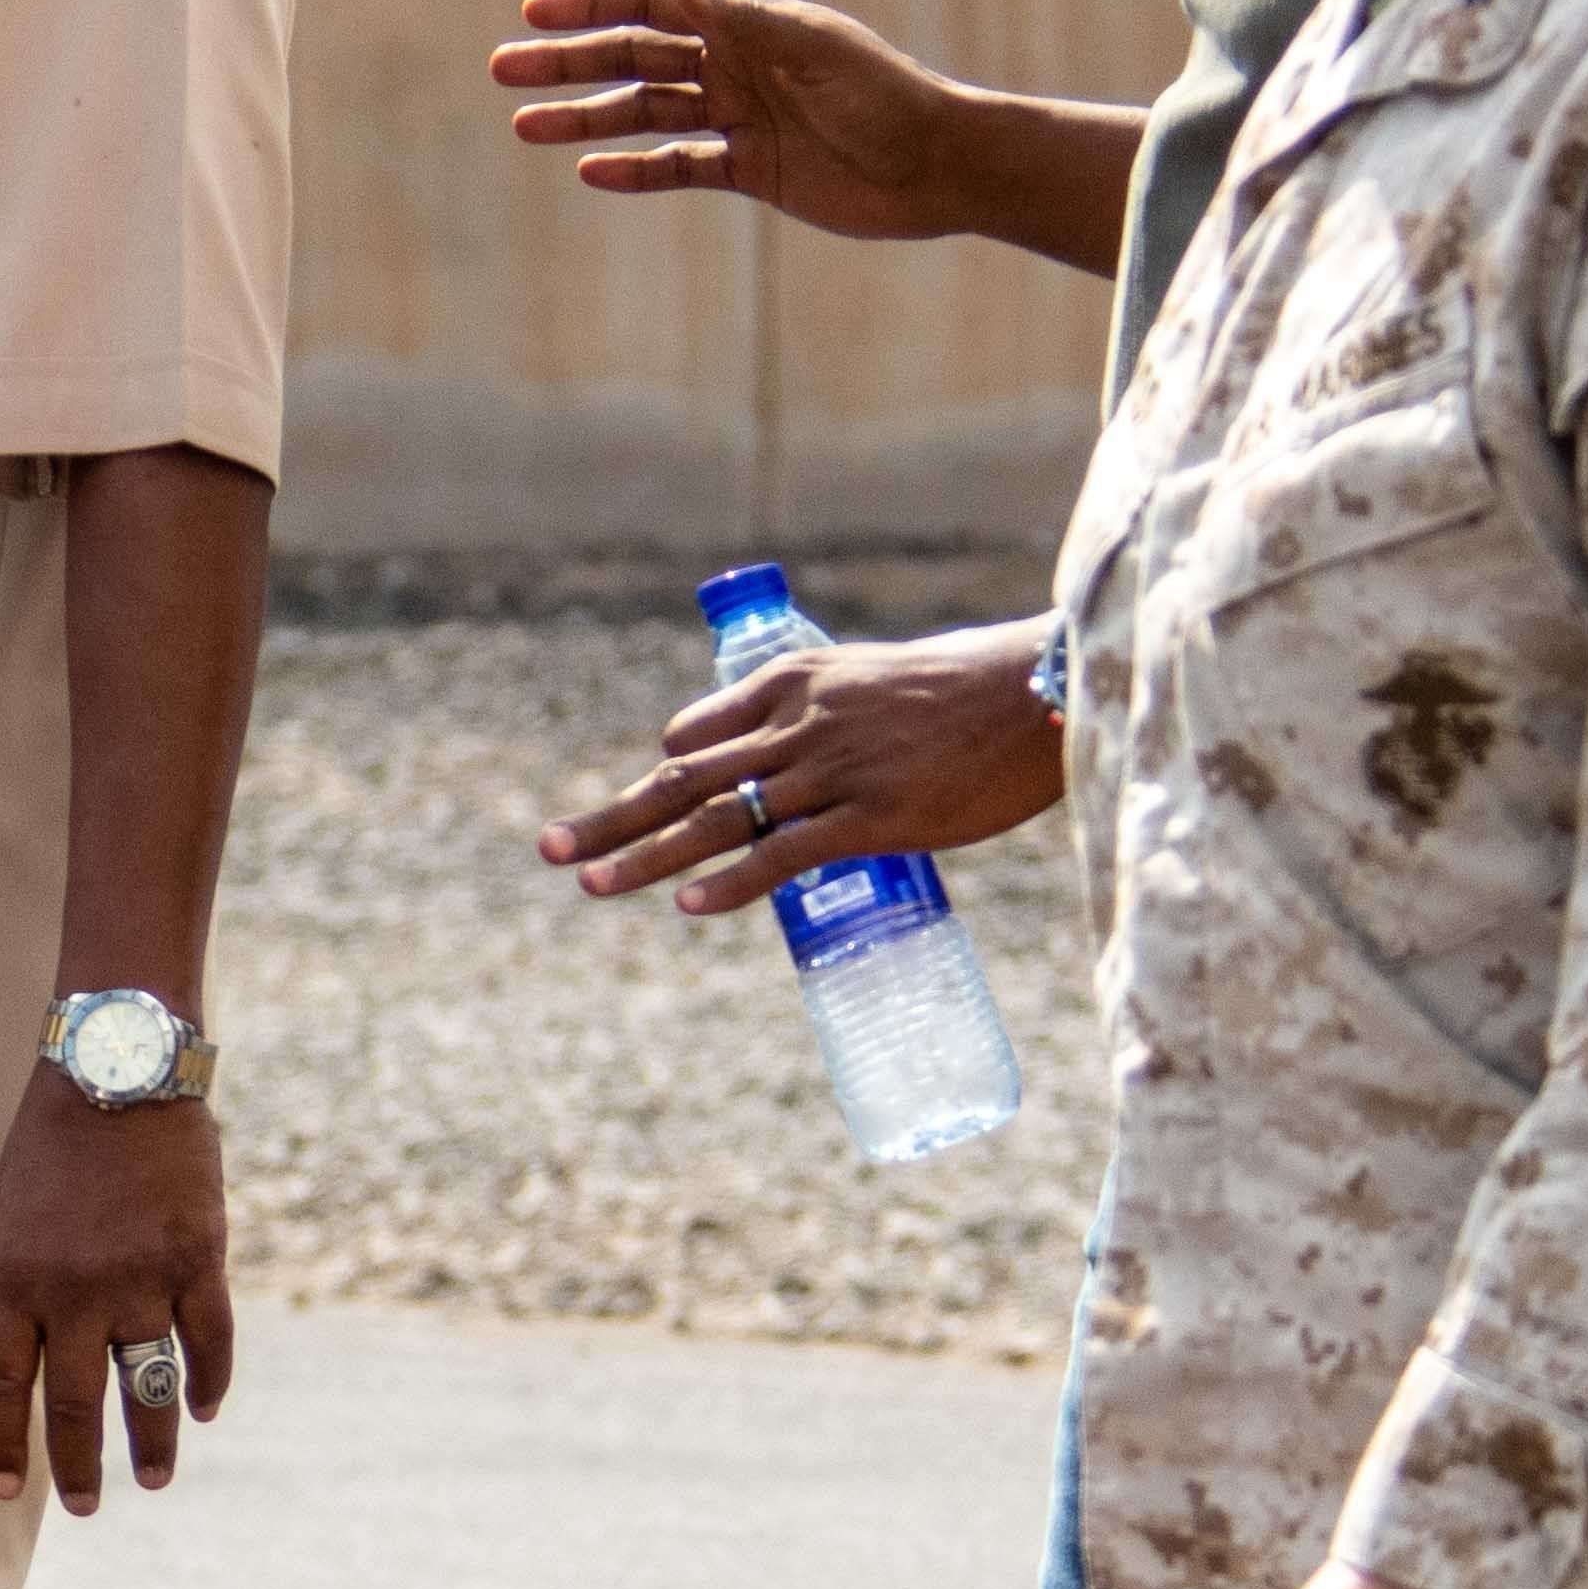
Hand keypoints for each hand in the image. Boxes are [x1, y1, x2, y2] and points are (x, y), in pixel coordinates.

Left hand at [0, 1069, 231, 1516]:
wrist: (119, 1068)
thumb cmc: (53, 1144)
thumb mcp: (9, 1215)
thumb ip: (19, 1288)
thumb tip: (36, 1359)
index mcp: (14, 1278)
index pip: (2, 1383)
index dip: (3, 1442)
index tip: (9, 1491)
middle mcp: (74, 1291)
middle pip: (76, 1404)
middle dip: (80, 1467)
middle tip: (86, 1508)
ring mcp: (140, 1277)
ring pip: (148, 1384)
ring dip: (153, 1441)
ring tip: (154, 1479)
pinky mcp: (197, 1258)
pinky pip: (208, 1340)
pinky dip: (208, 1381)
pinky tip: (205, 1409)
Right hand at [489, 0, 996, 242]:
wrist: (940, 164)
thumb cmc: (883, 94)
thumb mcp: (807, 50)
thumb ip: (736, 18)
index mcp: (748, 21)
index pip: (653, 5)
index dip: (591, 6)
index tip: (533, 12)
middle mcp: (736, 63)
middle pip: (634, 58)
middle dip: (568, 62)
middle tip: (503, 70)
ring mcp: (740, 117)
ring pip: (645, 113)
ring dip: (586, 118)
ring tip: (524, 127)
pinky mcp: (752, 169)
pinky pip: (679, 166)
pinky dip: (635, 170)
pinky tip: (590, 173)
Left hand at [546, 619, 1065, 911]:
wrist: (1039, 690)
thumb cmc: (972, 688)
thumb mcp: (879, 681)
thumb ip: (835, 717)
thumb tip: (816, 758)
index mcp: (794, 682)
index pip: (697, 732)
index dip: (668, 774)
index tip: (646, 806)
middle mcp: (796, 724)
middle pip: (682, 777)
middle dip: (612, 815)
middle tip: (548, 847)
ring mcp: (829, 772)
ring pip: (716, 819)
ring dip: (644, 855)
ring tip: (588, 885)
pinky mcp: (870, 817)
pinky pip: (783, 855)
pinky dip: (728, 883)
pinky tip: (685, 907)